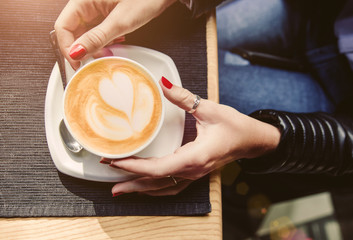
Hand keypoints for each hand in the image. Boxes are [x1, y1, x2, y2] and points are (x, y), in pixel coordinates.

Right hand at [54, 0, 175, 68]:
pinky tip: (113, 43)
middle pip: (72, 31)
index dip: (67, 48)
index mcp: (84, 0)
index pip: (63, 27)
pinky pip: (96, 30)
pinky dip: (102, 40)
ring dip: (93, 46)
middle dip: (82, 49)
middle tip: (93, 62)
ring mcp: (95, 8)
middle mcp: (86, 3)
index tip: (77, 64)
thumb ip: (97, 38)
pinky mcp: (105, 13)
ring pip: (84, 32)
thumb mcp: (120, 21)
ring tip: (106, 53)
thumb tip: (76, 53)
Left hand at [103, 77, 280, 196]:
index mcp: (195, 156)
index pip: (159, 168)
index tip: (116, 162)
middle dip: (131, 182)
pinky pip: (172, 187)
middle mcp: (192, 170)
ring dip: (141, 189)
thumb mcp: (210, 109)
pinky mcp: (195, 173)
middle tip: (109, 182)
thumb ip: (184, 97)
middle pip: (156, 183)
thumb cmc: (236, 127)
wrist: (253, 141)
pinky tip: (145, 188)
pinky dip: (155, 189)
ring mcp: (194, 175)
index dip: (135, 167)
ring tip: (121, 189)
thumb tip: (163, 83)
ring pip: (163, 188)